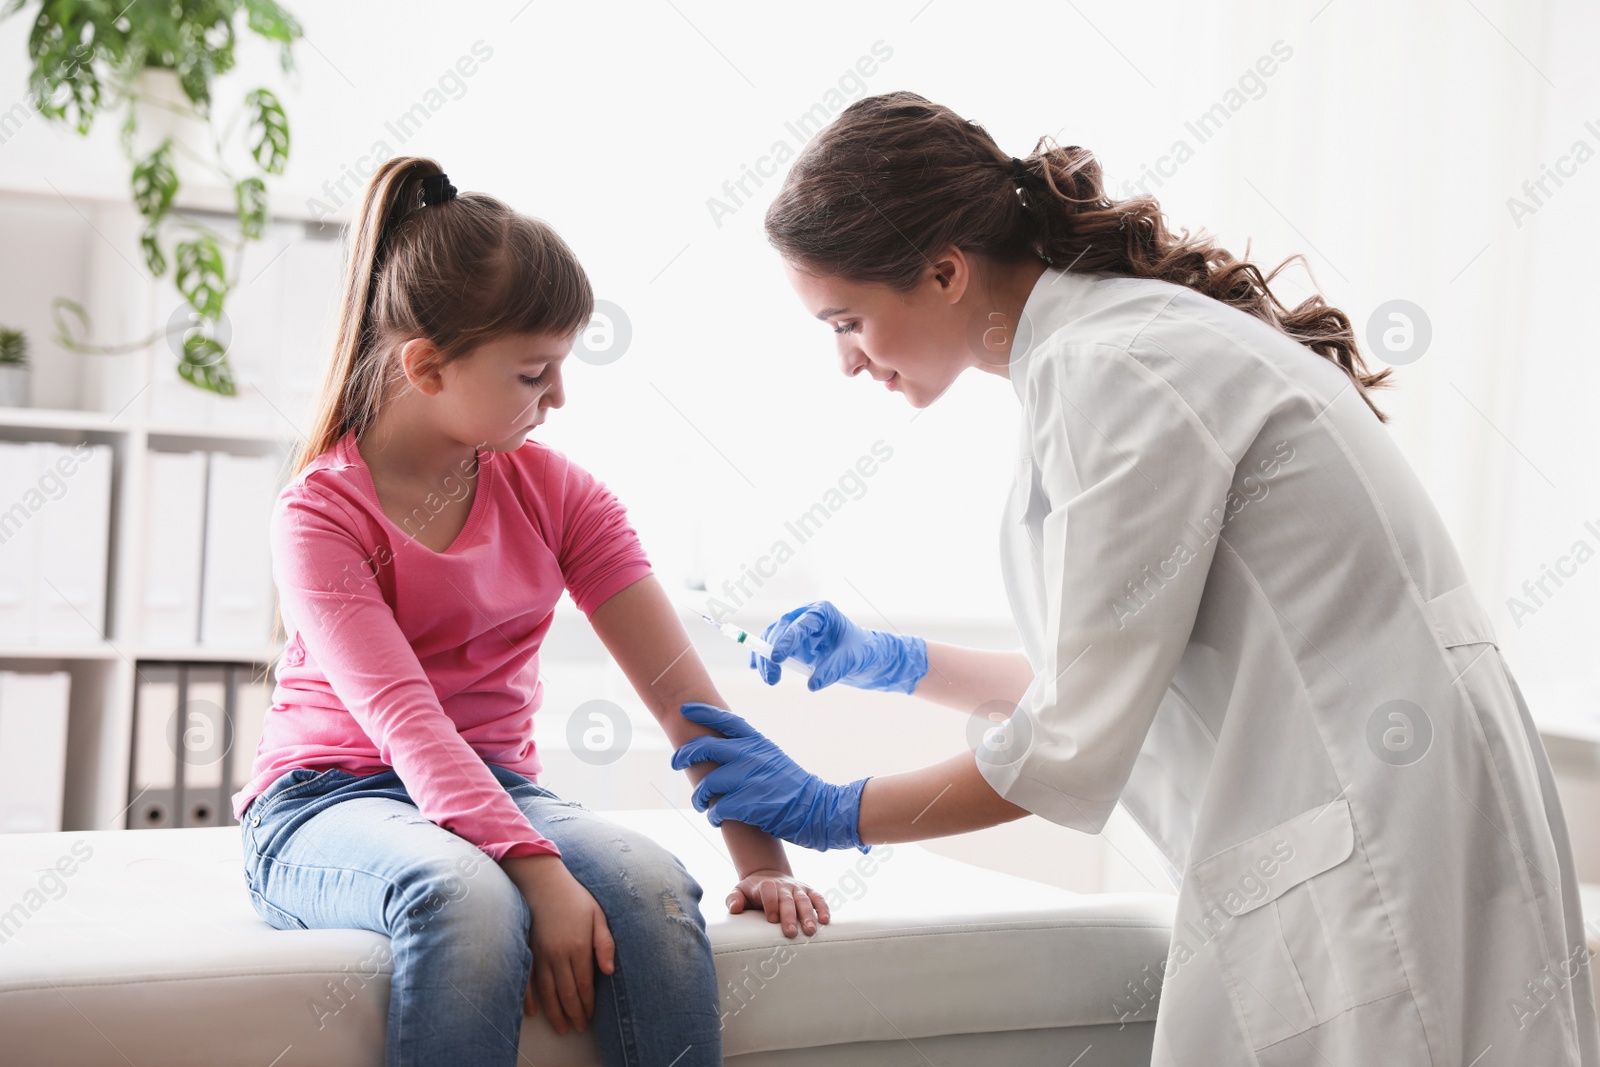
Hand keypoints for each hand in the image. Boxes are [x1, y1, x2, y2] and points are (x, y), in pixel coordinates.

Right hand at [501, 855, 616, 1034]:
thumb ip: (604, 943)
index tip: (590, 1016)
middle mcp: (558, 954)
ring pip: (547, 992)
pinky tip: (534, 1012)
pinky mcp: (528, 950)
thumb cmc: (575, 897)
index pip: (584, 984)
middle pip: (566, 993)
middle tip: (577, 1028)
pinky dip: (530, 999)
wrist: (543, 881)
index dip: (587, 1003)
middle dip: (573, 1014)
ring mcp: (540, 954)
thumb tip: (609, 971)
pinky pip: (528, 980)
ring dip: (554, 1012)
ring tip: (561, 1027)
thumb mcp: (597, 915)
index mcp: (578, 946)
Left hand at [671, 701, 870, 851]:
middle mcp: (751, 755)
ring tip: (701, 805)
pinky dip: (714, 816)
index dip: (702, 712)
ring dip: (699, 798)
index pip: (725, 720)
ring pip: (707, 784)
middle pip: (704, 747)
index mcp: (757, 742)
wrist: (819, 809)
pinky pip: (717, 809)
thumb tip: (721, 752)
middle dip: (684, 755)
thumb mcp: (773, 758)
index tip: (684, 709)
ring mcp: (749, 778)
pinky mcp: (749, 804)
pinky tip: (717, 819)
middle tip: (676, 762)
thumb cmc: (794, 787)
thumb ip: (750, 753)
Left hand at [727, 869, 831, 936]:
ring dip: (808, 915)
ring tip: (811, 930)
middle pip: (787, 899)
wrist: (768, 875)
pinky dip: (823, 907)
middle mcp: (783, 886)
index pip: (768, 891)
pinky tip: (826, 920)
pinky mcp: (808, 891)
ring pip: (804, 900)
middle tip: (791, 932)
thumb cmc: (753, 891)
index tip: (772, 919)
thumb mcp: (739, 891)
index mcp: (765, 885)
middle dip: (790, 915)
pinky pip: (818, 898)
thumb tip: (734, 908)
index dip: (771, 904)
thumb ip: (733, 899)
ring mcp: (797, 888)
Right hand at [751, 600, 928, 693]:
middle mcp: (806, 616)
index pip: (799, 624)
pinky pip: (772, 647)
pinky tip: (757, 669)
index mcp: (822, 612)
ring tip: (770, 680)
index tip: (777, 659)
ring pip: (773, 638)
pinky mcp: (793, 642)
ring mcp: (798, 629)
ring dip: (766, 659)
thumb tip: (812, 685)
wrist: (865, 656)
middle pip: (781, 630)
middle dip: (771, 653)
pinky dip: (764, 657)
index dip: (786, 640)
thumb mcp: (851, 660)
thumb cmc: (862, 651)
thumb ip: (833, 669)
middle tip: (772, 678)